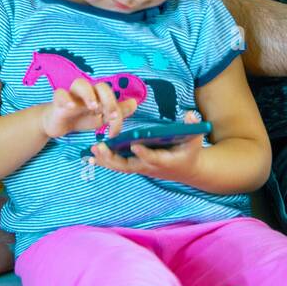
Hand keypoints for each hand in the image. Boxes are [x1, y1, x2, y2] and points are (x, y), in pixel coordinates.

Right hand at [41, 77, 137, 139]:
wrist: (58, 124)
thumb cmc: (81, 118)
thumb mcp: (101, 118)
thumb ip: (117, 112)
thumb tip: (135, 103)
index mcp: (99, 96)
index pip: (112, 96)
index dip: (116, 110)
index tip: (113, 130)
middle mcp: (87, 92)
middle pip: (100, 86)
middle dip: (108, 100)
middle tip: (108, 115)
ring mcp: (72, 95)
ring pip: (80, 83)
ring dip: (89, 94)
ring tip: (93, 107)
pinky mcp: (58, 101)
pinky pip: (60, 94)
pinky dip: (66, 98)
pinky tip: (71, 107)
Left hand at [87, 110, 205, 185]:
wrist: (187, 170)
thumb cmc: (190, 152)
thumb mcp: (195, 140)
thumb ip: (193, 128)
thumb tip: (190, 115)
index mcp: (164, 161)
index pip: (152, 158)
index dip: (144, 153)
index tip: (134, 145)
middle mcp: (149, 167)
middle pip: (129, 166)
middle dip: (113, 159)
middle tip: (100, 148)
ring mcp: (141, 168)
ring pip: (121, 167)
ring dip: (105, 160)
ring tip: (92, 151)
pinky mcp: (136, 166)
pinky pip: (118, 166)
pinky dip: (105, 162)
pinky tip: (91, 157)